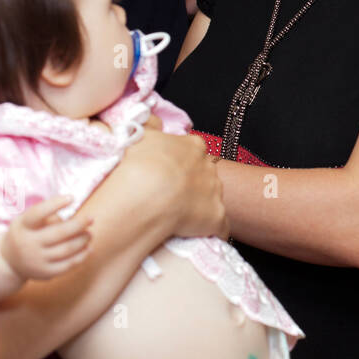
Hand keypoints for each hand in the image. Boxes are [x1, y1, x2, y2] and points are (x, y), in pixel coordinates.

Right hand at [0, 196, 92, 280]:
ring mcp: (36, 260)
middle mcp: (27, 244)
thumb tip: (75, 219)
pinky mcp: (44, 273)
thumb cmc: (26, 233)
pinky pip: (68, 265)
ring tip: (89, 234)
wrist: (9, 262)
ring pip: (66, 249)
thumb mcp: (27, 220)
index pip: (37, 213)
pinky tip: (88, 248)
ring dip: (83, 240)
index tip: (71, 197)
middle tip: (91, 218)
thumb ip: (48, 215)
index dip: (55, 204)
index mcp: (22, 226)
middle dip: (79, 224)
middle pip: (59, 232)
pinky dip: (81, 256)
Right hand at [111, 124, 227, 239]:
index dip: (179, 164)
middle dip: (191, 184)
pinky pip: (219, 226)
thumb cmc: (140, 162)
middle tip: (169, 196)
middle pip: (203, 174)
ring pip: (211, 198)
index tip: (166, 174)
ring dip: (199, 207)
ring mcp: (216, 192)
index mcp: (192, 146)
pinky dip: (211, 231)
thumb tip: (155, 121)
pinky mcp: (217, 218)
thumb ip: (150, 126)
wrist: (147, 193)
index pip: (192, 152)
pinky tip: (199, 237)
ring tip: (177, 218)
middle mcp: (209, 166)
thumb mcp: (141, 134)